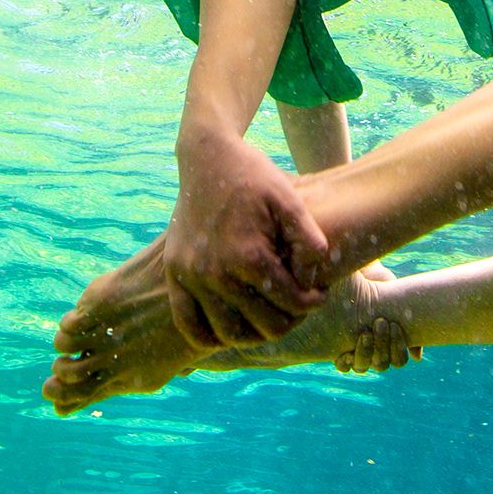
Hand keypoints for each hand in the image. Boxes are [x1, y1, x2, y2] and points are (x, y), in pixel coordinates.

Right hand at [160, 133, 331, 348]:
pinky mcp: (174, 275)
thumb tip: (311, 280)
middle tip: (296, 304)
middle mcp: (215, 272)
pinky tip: (232, 325)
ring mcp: (190, 276)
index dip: (313, 302)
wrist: (207, 157)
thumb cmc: (254, 177)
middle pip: (264, 327)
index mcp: (247, 255)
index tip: (318, 292)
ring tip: (268, 313)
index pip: (291, 304)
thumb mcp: (291, 200)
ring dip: (255, 332)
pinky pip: (189, 325)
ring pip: (229, 334)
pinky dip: (211, 336)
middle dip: (290, 319)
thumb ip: (310, 242)